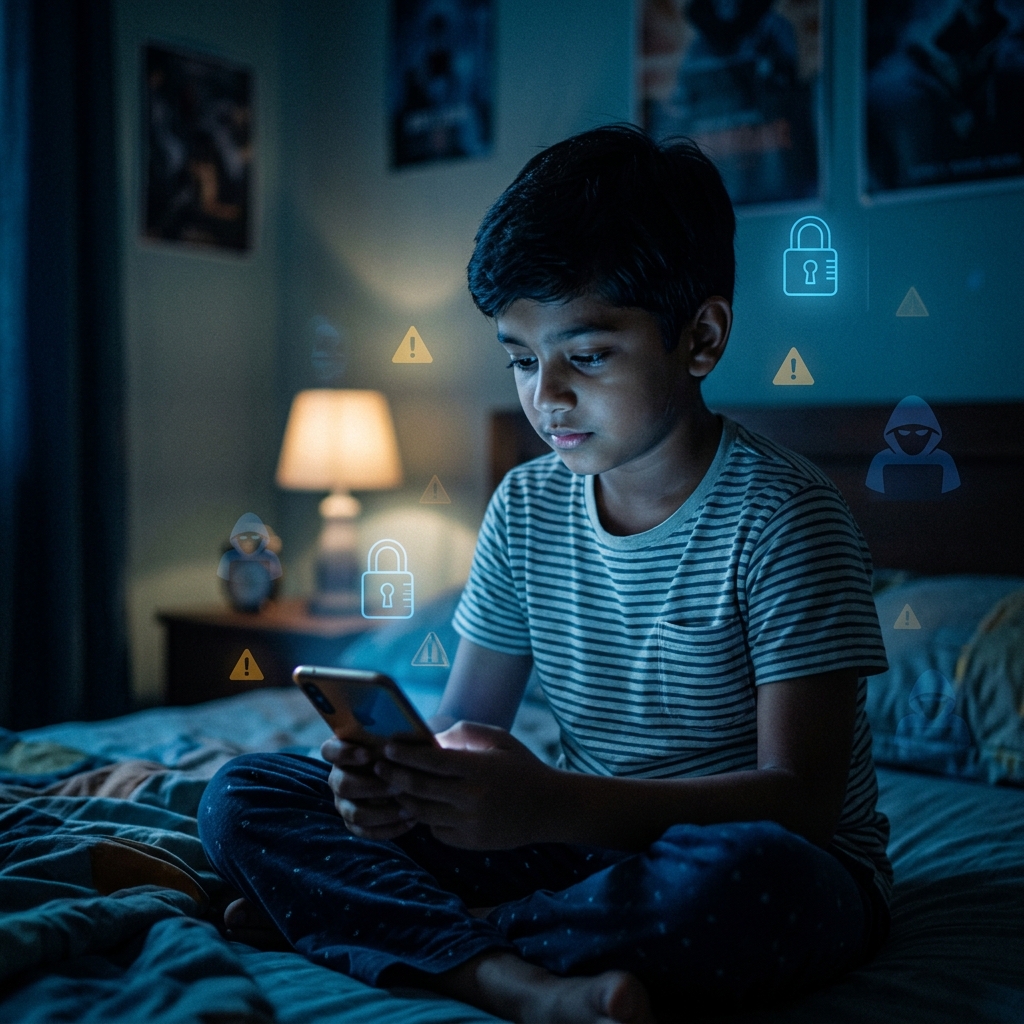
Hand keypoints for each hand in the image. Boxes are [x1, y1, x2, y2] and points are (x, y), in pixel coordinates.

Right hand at [320, 736, 416, 840]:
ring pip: (354, 813)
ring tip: (409, 808)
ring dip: (383, 812)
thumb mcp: (396, 740)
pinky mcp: (354, 823)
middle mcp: (338, 778)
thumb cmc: (399, 751)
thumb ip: (395, 738)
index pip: (330, 751)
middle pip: (343, 785)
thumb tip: (406, 737)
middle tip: (398, 785)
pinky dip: (389, 829)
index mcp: (341, 752)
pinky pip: (366, 832)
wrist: (408, 775)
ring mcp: (343, 802)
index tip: (368, 754)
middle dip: (372, 787)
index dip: (345, 753)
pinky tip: (410, 821)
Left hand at [373, 721, 560, 848]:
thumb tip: (430, 736)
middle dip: (393, 775)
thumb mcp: (499, 739)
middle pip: (420, 788)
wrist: (549, 808)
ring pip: (422, 812)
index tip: (387, 747)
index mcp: (479, 769)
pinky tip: (422, 805)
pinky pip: (435, 830)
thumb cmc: (521, 767)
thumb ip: (464, 733)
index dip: (405, 754)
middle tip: (378, 766)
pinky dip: (425, 817)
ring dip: (404, 798)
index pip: (432, 761)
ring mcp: (470, 824)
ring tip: (392, 786)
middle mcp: (472, 798)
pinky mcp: (469, 843)